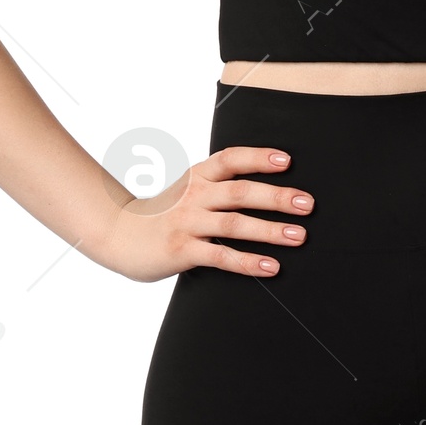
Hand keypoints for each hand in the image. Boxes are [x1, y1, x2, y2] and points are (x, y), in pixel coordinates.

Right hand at [100, 144, 312, 281]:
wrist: (118, 235)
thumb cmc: (164, 213)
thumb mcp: (188, 190)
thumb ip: (219, 186)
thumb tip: (267, 188)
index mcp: (197, 175)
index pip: (230, 159)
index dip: (258, 157)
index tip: (287, 160)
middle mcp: (193, 195)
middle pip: (240, 192)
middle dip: (277, 197)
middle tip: (308, 204)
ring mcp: (187, 223)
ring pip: (235, 224)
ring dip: (271, 230)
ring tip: (299, 236)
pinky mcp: (182, 251)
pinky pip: (221, 256)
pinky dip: (249, 262)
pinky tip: (271, 267)